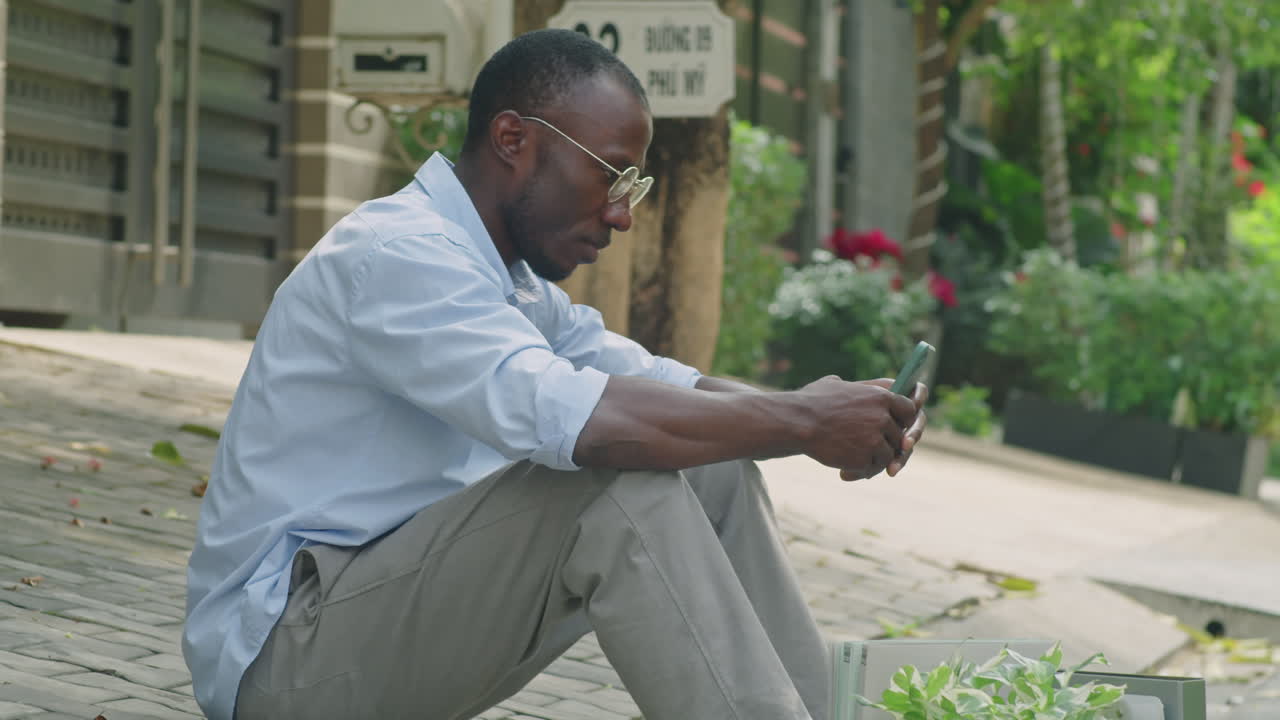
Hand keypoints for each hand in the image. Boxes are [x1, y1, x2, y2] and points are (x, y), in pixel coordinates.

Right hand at [795, 376, 917, 479]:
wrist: (797, 422)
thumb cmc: (813, 400)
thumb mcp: (840, 384)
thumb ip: (863, 388)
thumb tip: (872, 387)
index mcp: (881, 396)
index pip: (909, 410)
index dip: (903, 420)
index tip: (896, 427)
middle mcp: (883, 417)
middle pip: (899, 435)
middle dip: (887, 443)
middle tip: (870, 449)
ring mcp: (875, 439)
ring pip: (888, 455)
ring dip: (874, 459)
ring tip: (854, 460)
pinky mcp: (865, 457)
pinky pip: (872, 467)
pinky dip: (861, 471)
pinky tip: (845, 470)